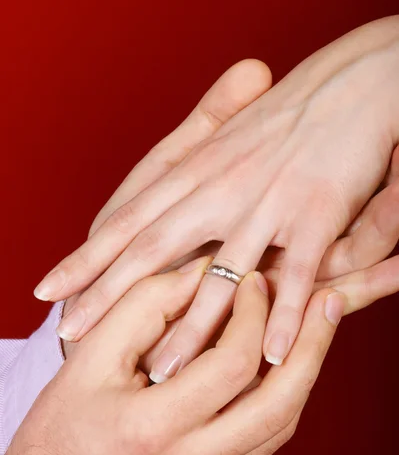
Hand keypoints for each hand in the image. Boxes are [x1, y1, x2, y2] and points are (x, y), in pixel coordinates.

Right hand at [0, 259, 342, 454]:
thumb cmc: (58, 431)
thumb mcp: (88, 358)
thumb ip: (144, 307)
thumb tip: (200, 274)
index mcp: (153, 429)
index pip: (232, 363)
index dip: (252, 314)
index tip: (255, 282)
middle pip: (280, 403)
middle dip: (312, 345)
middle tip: (329, 302)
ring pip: (280, 429)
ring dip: (302, 375)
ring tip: (315, 332)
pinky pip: (262, 450)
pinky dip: (277, 406)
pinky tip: (278, 374)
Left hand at [34, 17, 398, 378]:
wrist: (349, 83)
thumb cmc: (287, 112)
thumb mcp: (226, 139)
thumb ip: (191, 173)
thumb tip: (159, 208)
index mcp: (195, 170)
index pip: (128, 220)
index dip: (86, 258)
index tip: (49, 291)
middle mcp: (220, 188)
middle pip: (152, 249)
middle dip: (108, 296)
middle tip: (71, 335)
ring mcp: (265, 203)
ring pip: (218, 276)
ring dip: (191, 329)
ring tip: (164, 371)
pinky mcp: (314, 214)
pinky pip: (293, 275)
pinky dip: (282, 318)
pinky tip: (268, 357)